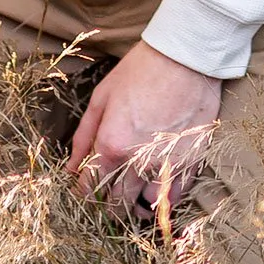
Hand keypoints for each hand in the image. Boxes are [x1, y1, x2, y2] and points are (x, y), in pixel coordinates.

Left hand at [69, 42, 221, 223]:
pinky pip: (177, 196)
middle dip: (109, 207)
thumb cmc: (141, 70)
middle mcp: (138, 161)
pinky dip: (166, 199)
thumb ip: (84, 136)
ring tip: (135, 197)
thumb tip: (71, 167)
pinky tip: (159, 190)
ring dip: (139, 205)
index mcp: (112, 144)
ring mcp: (167, 164)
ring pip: (148, 206)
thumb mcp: (102, 97)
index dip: (84, 195)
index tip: (87, 192)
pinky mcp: (192, 161)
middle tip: (109, 200)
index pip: (90, 188)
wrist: (187, 56)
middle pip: (118, 204)